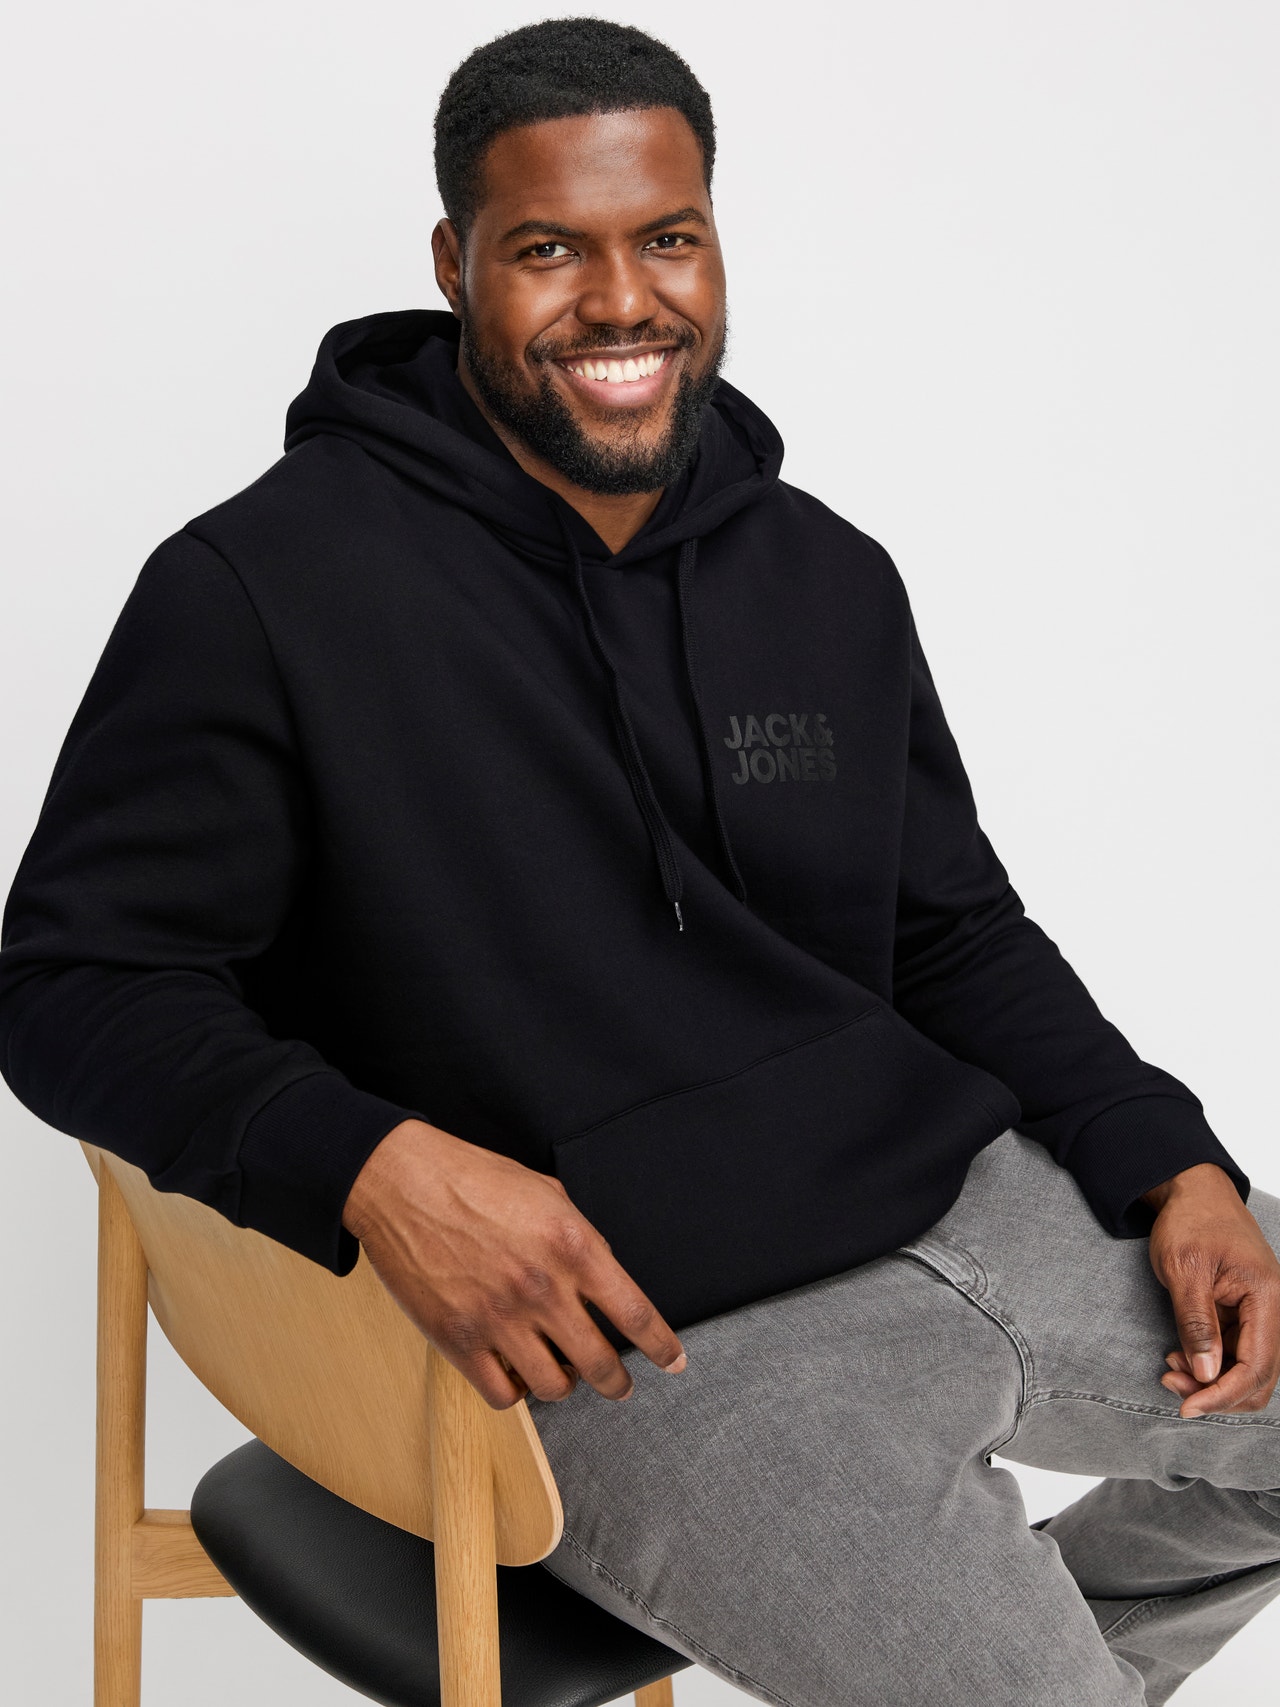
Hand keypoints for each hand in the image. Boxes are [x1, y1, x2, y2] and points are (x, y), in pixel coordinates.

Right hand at [342, 1118, 686, 1410]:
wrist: (401, 1182)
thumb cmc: (473, 1179)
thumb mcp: (547, 1193)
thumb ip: (581, 1240)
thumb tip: (602, 1280)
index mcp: (572, 1245)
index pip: (635, 1312)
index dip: (662, 1346)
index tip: (674, 1362)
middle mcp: (542, 1288)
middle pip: (602, 1363)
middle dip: (618, 1383)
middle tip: (620, 1385)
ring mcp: (499, 1318)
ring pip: (555, 1387)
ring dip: (564, 1383)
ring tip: (560, 1370)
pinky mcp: (458, 1339)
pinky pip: (503, 1394)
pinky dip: (515, 1390)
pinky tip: (515, 1371)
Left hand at [1141, 1163, 1279, 1417]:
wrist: (1193, 1191)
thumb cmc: (1190, 1221)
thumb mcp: (1184, 1270)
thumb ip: (1196, 1323)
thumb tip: (1207, 1375)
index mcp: (1266, 1297)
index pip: (1256, 1365)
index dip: (1223, 1394)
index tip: (1188, 1406)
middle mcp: (1271, 1309)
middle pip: (1258, 1376)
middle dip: (1217, 1391)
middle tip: (1173, 1386)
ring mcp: (1259, 1312)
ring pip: (1246, 1368)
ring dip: (1212, 1380)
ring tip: (1171, 1368)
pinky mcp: (1244, 1313)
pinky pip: (1236, 1352)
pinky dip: (1210, 1363)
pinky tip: (1181, 1357)